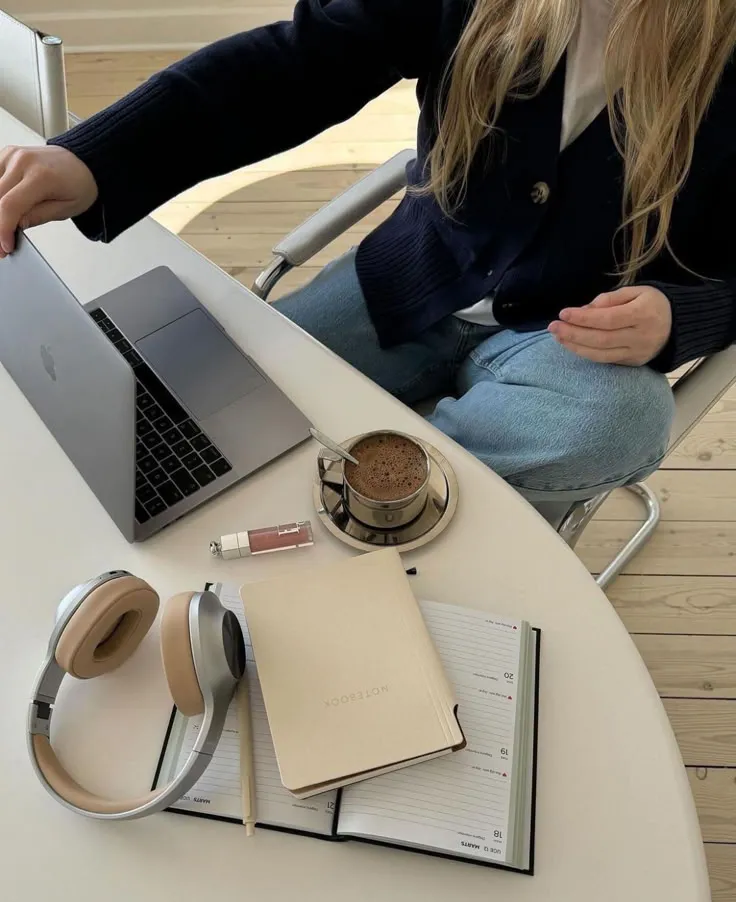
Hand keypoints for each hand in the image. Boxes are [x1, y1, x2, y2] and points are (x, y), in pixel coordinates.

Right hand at [0, 145, 97, 256]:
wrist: (82, 163)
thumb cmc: (78, 184)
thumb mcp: (65, 209)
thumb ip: (36, 217)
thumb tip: (12, 226)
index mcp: (41, 176)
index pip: (9, 206)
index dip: (2, 229)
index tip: (4, 247)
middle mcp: (22, 161)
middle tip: (2, 244)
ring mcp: (11, 155)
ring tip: (5, 226)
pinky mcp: (5, 154)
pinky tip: (5, 207)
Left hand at [548, 286, 671, 365]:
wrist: (678, 325)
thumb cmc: (653, 303)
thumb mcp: (636, 291)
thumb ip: (611, 299)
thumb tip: (586, 308)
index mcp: (643, 314)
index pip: (608, 319)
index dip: (583, 318)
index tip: (563, 313)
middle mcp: (640, 336)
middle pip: (601, 339)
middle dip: (573, 334)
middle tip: (553, 327)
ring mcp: (637, 352)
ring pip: (601, 354)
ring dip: (575, 346)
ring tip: (558, 337)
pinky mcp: (633, 362)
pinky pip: (606, 360)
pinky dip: (586, 353)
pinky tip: (572, 345)